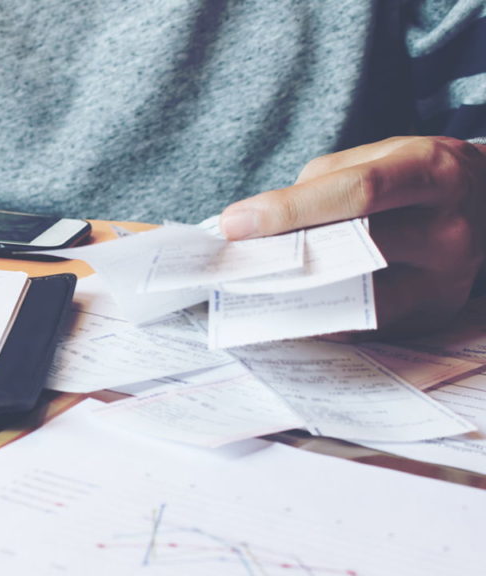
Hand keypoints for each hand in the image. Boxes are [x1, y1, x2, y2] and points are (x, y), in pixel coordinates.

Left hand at [219, 136, 485, 336]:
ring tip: (245, 290)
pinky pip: (365, 323)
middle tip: (229, 263)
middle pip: (354, 248)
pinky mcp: (435, 313)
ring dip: (295, 296)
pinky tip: (282, 308)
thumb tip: (259, 228)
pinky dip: (320, 317)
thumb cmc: (416, 175)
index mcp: (433, 172)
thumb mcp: (378, 156)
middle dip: (283, 258)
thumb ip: (321, 186)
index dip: (289, 210)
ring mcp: (447, 279)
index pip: (356, 193)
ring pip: (358, 298)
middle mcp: (450, 229)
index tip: (233, 223)